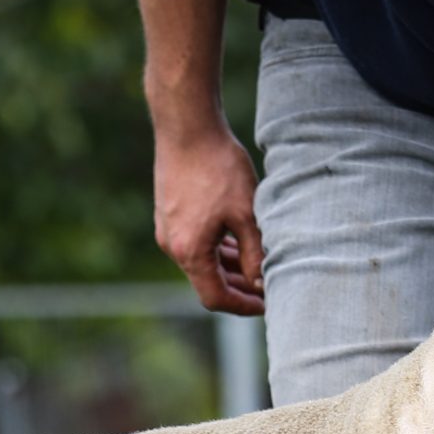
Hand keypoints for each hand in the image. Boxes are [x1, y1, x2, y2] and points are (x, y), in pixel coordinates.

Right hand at [153, 125, 264, 315]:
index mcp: (190, 251)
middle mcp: (172, 246)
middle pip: (207, 282)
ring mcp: (167, 230)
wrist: (187, 127)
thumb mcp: (246, 214)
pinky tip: (236, 241)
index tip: (266, 304)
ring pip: (201, 262)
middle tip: (266, 288)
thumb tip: (261, 283)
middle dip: (237, 288)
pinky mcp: (168, 215)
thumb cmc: (219, 167)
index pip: (215, 297)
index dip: (242, 305)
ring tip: (256, 265)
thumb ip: (254, 254)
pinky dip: (215, 249)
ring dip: (227, 267)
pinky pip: (194, 244)